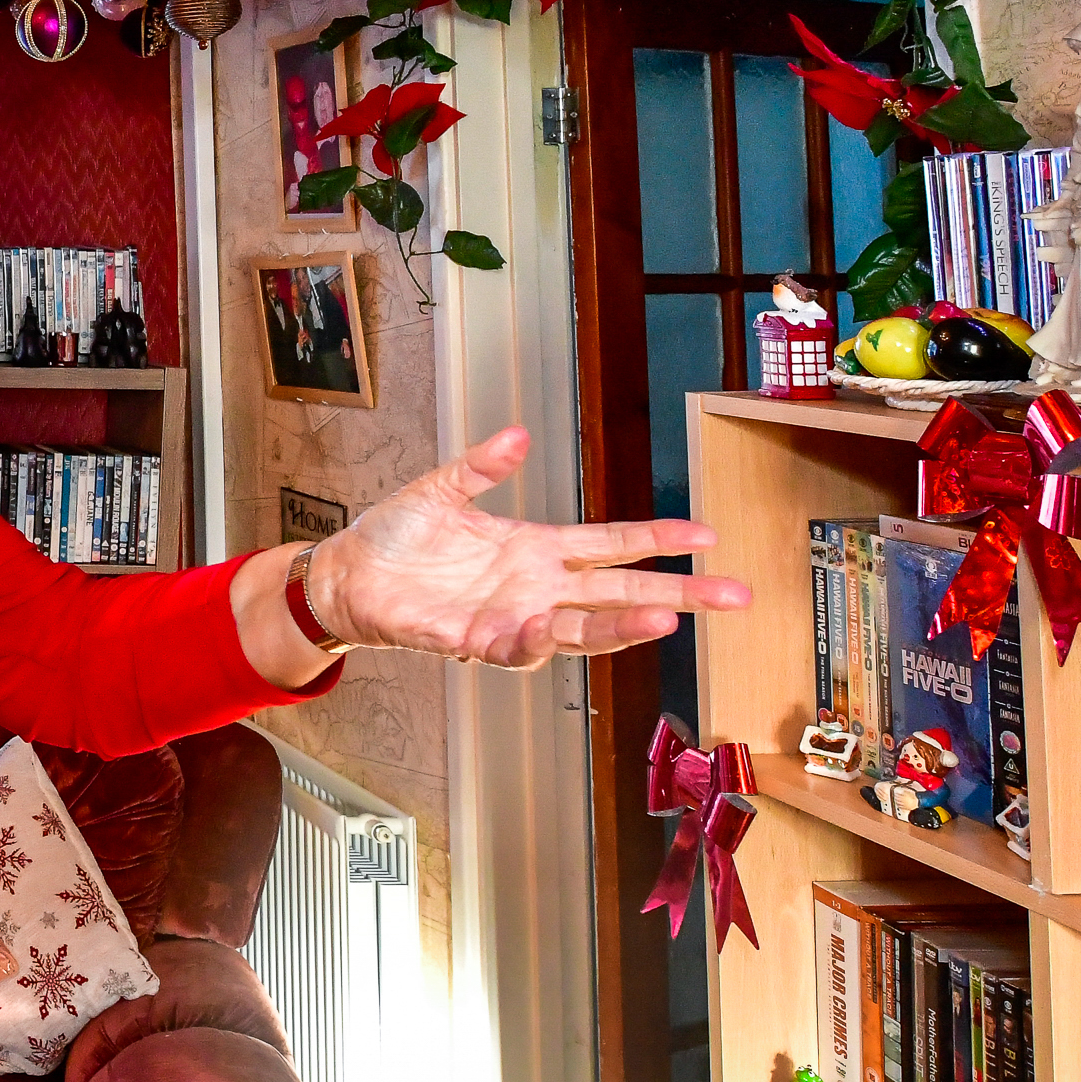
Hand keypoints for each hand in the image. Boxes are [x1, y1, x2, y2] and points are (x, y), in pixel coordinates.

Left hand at [301, 425, 746, 668]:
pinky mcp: (470, 640)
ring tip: (665, 619)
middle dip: (678, 595)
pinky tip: (548, 626)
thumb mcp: (442, 488)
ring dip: (621, 628)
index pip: (613, 546)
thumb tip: (520, 434)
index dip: (660, 541)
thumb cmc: (397, 538)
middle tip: (734, 596)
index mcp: (536, 549)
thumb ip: (482, 465)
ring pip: (580, 630)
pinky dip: (530, 639)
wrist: (347, 575)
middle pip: (620, 595)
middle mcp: (535, 588)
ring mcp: (508, 617)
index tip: (709, 536)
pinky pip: (510, 647)